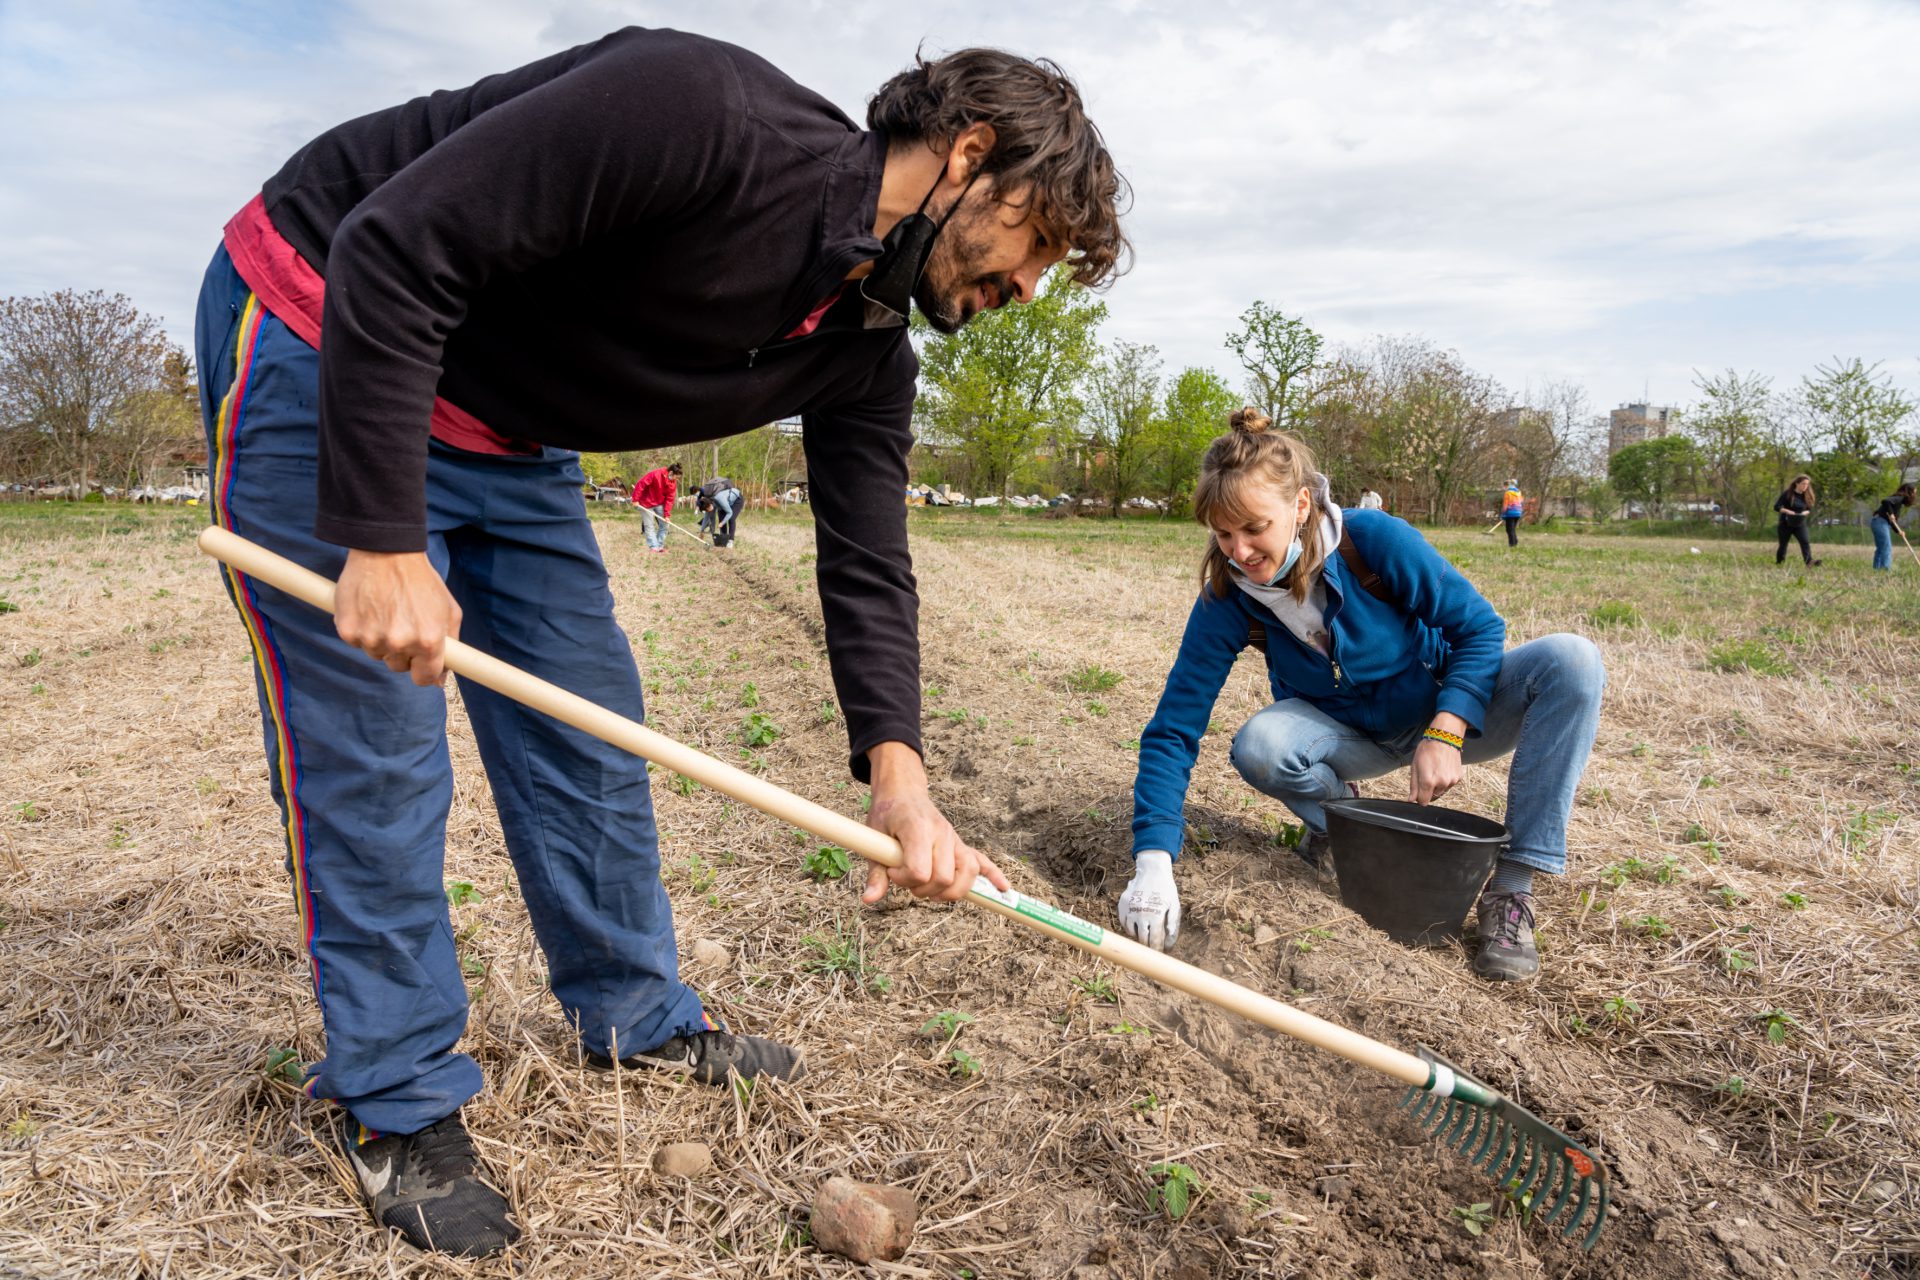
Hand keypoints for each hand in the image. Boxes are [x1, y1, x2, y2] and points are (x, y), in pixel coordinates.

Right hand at [334, 549, 460, 685]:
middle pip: (399, 666)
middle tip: (402, 624)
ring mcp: (371, 638)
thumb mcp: (448, 610)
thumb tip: (441, 679)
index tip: (421, 665)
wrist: (385, 552)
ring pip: (377, 654)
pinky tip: (369, 608)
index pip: (424, 678)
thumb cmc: (420, 580)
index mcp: (428, 641)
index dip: (423, 672)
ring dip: (381, 640)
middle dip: (403, 652)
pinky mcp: (348, 631)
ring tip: (386, 611)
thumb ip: (451, 645)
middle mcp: (400, 643)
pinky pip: (357, 642)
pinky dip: (362, 630)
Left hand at [861, 742, 1008, 903]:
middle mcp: (941, 834)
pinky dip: (994, 875)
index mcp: (918, 829)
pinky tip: (1003, 889)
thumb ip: (876, 872)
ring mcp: (954, 839)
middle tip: (906, 879)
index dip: (904, 879)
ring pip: (967, 873)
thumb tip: (868, 900)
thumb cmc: (887, 815)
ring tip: (930, 891)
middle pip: (944, 877)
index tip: (891, 871)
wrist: (903, 793)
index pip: (920, 870)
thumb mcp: (874, 841)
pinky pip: (983, 861)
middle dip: (922, 888)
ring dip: (950, 891)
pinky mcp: (960, 845)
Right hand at [1117, 851, 1179, 949]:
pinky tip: (1136, 927)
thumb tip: (1169, 939)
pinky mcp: (1122, 905)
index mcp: (1156, 915)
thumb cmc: (1166, 889)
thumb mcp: (1174, 904)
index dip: (1157, 950)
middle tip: (1151, 949)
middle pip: (1143, 939)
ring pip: (1131, 933)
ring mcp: (1130, 910)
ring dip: (1138, 937)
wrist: (1151, 871)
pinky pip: (1123, 923)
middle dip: (1148, 946)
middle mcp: (1142, 914)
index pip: (1155, 940)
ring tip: (1144, 936)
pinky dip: (1129, 927)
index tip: (1158, 955)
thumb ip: (1172, 922)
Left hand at [1408, 739, 1463, 803]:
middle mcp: (1442, 784)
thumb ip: (1414, 786)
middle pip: (1432, 797)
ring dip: (1438, 786)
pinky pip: (1450, 785)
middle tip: (1427, 774)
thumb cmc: (1426, 751)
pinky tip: (1443, 768)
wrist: (1444, 738)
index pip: (1423, 802)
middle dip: (1428, 790)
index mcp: (1428, 781)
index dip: (1419, 798)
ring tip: (1435, 770)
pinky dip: (1446, 780)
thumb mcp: (1415, 767)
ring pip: (1442, 791)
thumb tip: (1411, 800)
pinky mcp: (1459, 777)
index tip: (1418, 791)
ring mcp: (1452, 781)